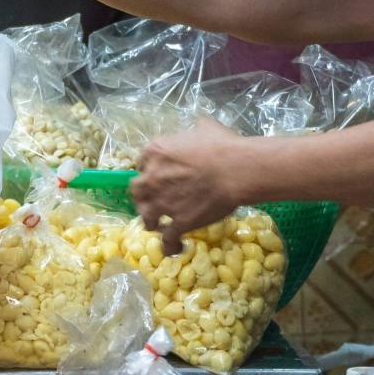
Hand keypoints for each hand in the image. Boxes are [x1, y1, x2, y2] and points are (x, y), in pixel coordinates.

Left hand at [129, 118, 247, 253]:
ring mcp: (162, 202)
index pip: (142, 163)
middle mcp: (152, 177)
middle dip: (144, 195)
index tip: (159, 175)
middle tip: (155, 199)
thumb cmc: (223, 145)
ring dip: (151, 220)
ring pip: (146, 216)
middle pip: (137, 190)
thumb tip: (198, 131)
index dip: (150, 170)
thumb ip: (192, 132)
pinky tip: (174, 247)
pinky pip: (166, 239)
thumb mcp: (204, 127)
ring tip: (158, 225)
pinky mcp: (177, 222)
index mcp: (155, 152)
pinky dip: (169, 245)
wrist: (237, 170)